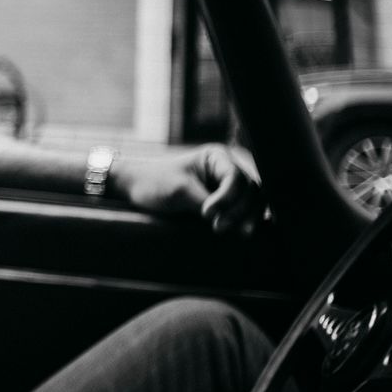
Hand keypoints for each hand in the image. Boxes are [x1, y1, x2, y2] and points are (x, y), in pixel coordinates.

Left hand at [115, 143, 262, 234]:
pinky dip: (247, 220)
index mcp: (217, 157)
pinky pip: (246, 211)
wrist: (136, 189)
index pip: (235, 178)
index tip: (206, 213)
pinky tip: (245, 232)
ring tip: (239, 235)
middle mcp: (227, 170)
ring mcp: (229, 187)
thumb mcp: (179, 191)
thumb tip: (233, 222)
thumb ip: (205, 203)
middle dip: (241, 210)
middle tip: (220, 229)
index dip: (227, 198)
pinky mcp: (227, 203)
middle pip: (251, 190)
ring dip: (248, 217)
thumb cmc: (155, 183)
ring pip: (254, 201)